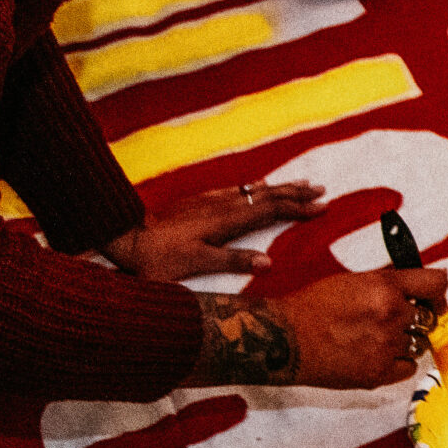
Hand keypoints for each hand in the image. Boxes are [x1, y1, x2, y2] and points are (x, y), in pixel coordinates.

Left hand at [104, 181, 326, 281]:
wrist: (125, 238)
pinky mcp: (198, 202)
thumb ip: (231, 261)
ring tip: (300, 183)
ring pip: (253, 190)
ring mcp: (209, 202)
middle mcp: (221, 206)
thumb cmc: (159, 258)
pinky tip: (258, 185)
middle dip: (295, 193)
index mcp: (225, 221)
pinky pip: (236, 190)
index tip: (322, 207)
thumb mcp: (195, 264)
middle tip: (321, 189)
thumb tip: (268, 261)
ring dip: (279, 187)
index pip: (270, 210)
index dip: (298, 209)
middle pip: (266, 195)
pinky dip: (254, 187)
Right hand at [272, 269, 447, 388]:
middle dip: (418, 318)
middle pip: (429, 318)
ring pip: (420, 344)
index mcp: (384, 287)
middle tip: (399, 319)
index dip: (436, 290)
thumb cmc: (311, 308)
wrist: (284, 339)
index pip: (436, 284)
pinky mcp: (379, 373)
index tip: (432, 295)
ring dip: (407, 340)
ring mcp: (387, 347)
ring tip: (380, 337)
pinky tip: (379, 354)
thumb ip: (387, 282)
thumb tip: (416, 282)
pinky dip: (400, 362)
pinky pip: (409, 367)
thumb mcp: (352, 281)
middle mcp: (391, 316)